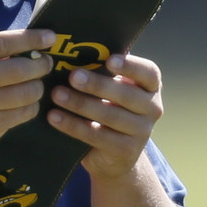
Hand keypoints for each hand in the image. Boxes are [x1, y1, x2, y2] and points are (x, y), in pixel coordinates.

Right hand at [0, 28, 57, 161]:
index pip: (2, 42)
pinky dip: (31, 106)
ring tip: (33, 86)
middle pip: (20, 68)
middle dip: (41, 65)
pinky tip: (25, 104)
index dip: (30, 39)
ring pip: (27, 92)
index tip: (50, 37)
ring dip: (37, 88)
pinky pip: (25, 112)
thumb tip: (33, 44)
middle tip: (45, 64)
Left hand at [48, 52, 164, 179]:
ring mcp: (142, 132)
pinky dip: (73, 125)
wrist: (114, 155)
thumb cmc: (108, 108)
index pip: (149, 73)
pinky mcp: (126, 151)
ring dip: (80, 104)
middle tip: (72, 76)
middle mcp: (152, 108)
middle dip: (97, 85)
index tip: (109, 60)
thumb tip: (70, 51)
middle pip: (126, 95)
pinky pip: (97, 136)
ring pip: (110, 115)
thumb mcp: (110, 90)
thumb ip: (101, 72)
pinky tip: (54, 117)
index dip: (130, 66)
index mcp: (151, 87)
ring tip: (57, 94)